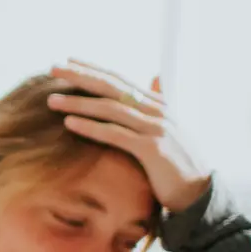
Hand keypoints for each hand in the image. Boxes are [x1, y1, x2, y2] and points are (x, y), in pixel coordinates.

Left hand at [46, 60, 210, 211]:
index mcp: (156, 104)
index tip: (67, 60)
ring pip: (110, 109)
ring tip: (51, 99)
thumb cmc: (175, 162)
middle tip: (52, 69)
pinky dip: (91, 127)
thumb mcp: (165, 129)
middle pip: (112, 87)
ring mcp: (155, 128)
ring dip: (78, 102)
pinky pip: (116, 134)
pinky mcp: (152, 149)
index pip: (119, 79)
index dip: (93, 69)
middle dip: (81, 76)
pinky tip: (69, 123)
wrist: (199, 191)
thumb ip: (154, 106)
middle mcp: (156, 111)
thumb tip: (154, 78)